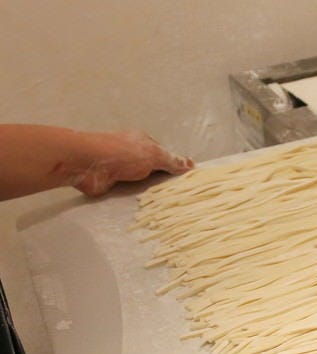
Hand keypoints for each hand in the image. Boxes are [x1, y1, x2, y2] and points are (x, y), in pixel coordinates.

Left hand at [71, 130, 193, 196]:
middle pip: (154, 170)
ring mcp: (122, 170)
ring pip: (142, 184)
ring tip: (166, 208)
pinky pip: (129, 194)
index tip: (187, 183)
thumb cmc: (122, 153)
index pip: (164, 155)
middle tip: (179, 199)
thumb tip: (191, 163)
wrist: (87, 164)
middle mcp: (133, 155)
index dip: (175, 168)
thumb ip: (171, 161)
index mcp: (143, 142)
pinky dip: (136, 201)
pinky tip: (147, 211)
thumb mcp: (153, 155)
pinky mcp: (113, 184)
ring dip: (150, 194)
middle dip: (164, 183)